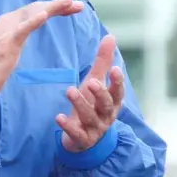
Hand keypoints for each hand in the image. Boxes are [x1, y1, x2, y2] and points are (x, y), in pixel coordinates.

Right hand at [0, 0, 82, 92]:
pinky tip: (46, 14)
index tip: (72, 9)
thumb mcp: (7, 48)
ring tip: (69, 3)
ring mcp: (7, 30)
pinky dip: (35, 20)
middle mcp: (8, 21)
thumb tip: (23, 33)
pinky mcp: (7, 41)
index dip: (55, 8)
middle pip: (38, 9)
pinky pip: (24, 28)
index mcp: (9, 22)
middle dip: (59, 6)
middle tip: (79, 5)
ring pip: (34, 13)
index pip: (35, 11)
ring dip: (53, 7)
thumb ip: (15, 38)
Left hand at [56, 35, 124, 152]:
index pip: (118, 91)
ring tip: (70, 91)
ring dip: (80, 104)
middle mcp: (106, 116)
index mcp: (112, 102)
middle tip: (91, 82)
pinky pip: (76, 133)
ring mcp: (94, 129)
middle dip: (99, 93)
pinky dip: (68, 126)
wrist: (84, 139)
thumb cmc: (92, 105)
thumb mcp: (96, 83)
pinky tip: (59, 117)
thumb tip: (110, 36)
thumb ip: (102, 62)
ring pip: (90, 117)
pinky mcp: (82, 140)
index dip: (117, 81)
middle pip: (106, 105)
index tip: (114, 69)